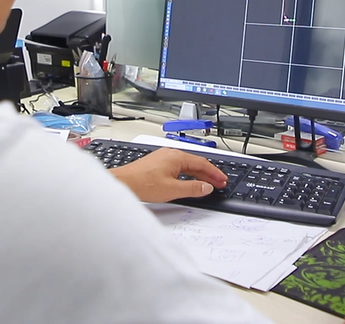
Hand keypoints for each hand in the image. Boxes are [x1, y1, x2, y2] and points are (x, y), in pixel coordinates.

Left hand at [110, 147, 227, 202]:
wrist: (122, 183)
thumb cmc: (142, 184)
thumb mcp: (172, 189)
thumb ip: (192, 188)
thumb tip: (207, 187)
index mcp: (176, 157)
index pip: (202, 163)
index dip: (214, 173)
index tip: (222, 180)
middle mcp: (170, 154)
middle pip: (195, 163)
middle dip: (208, 174)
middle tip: (218, 183)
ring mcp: (162, 158)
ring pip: (186, 165)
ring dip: (198, 174)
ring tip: (206, 184)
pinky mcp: (156, 164)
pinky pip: (177, 167)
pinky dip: (187, 174)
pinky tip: (188, 182)